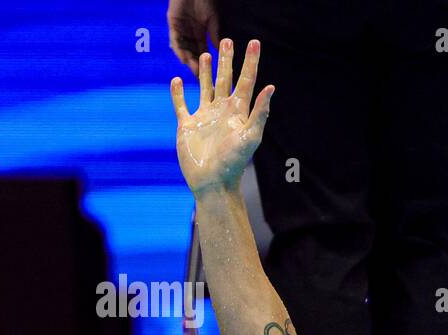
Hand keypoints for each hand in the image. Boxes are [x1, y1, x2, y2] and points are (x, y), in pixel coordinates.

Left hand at [167, 0, 220, 75]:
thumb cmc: (206, 1)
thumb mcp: (213, 21)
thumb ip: (214, 36)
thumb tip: (221, 52)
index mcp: (200, 34)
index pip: (203, 54)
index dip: (206, 65)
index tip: (212, 77)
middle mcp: (189, 34)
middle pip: (192, 54)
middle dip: (196, 66)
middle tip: (202, 78)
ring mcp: (180, 30)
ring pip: (183, 49)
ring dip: (188, 60)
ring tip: (194, 70)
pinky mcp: (173, 24)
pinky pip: (175, 40)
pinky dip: (179, 49)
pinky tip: (184, 58)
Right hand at [170, 39, 273, 196]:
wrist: (213, 182)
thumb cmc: (234, 162)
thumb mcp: (250, 136)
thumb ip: (260, 112)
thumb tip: (271, 87)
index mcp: (238, 112)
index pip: (246, 81)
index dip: (250, 62)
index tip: (254, 43)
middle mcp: (222, 111)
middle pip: (224, 79)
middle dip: (226, 61)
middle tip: (226, 40)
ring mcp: (204, 118)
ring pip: (204, 88)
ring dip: (204, 72)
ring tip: (206, 54)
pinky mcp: (187, 126)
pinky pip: (181, 105)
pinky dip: (178, 93)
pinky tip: (177, 80)